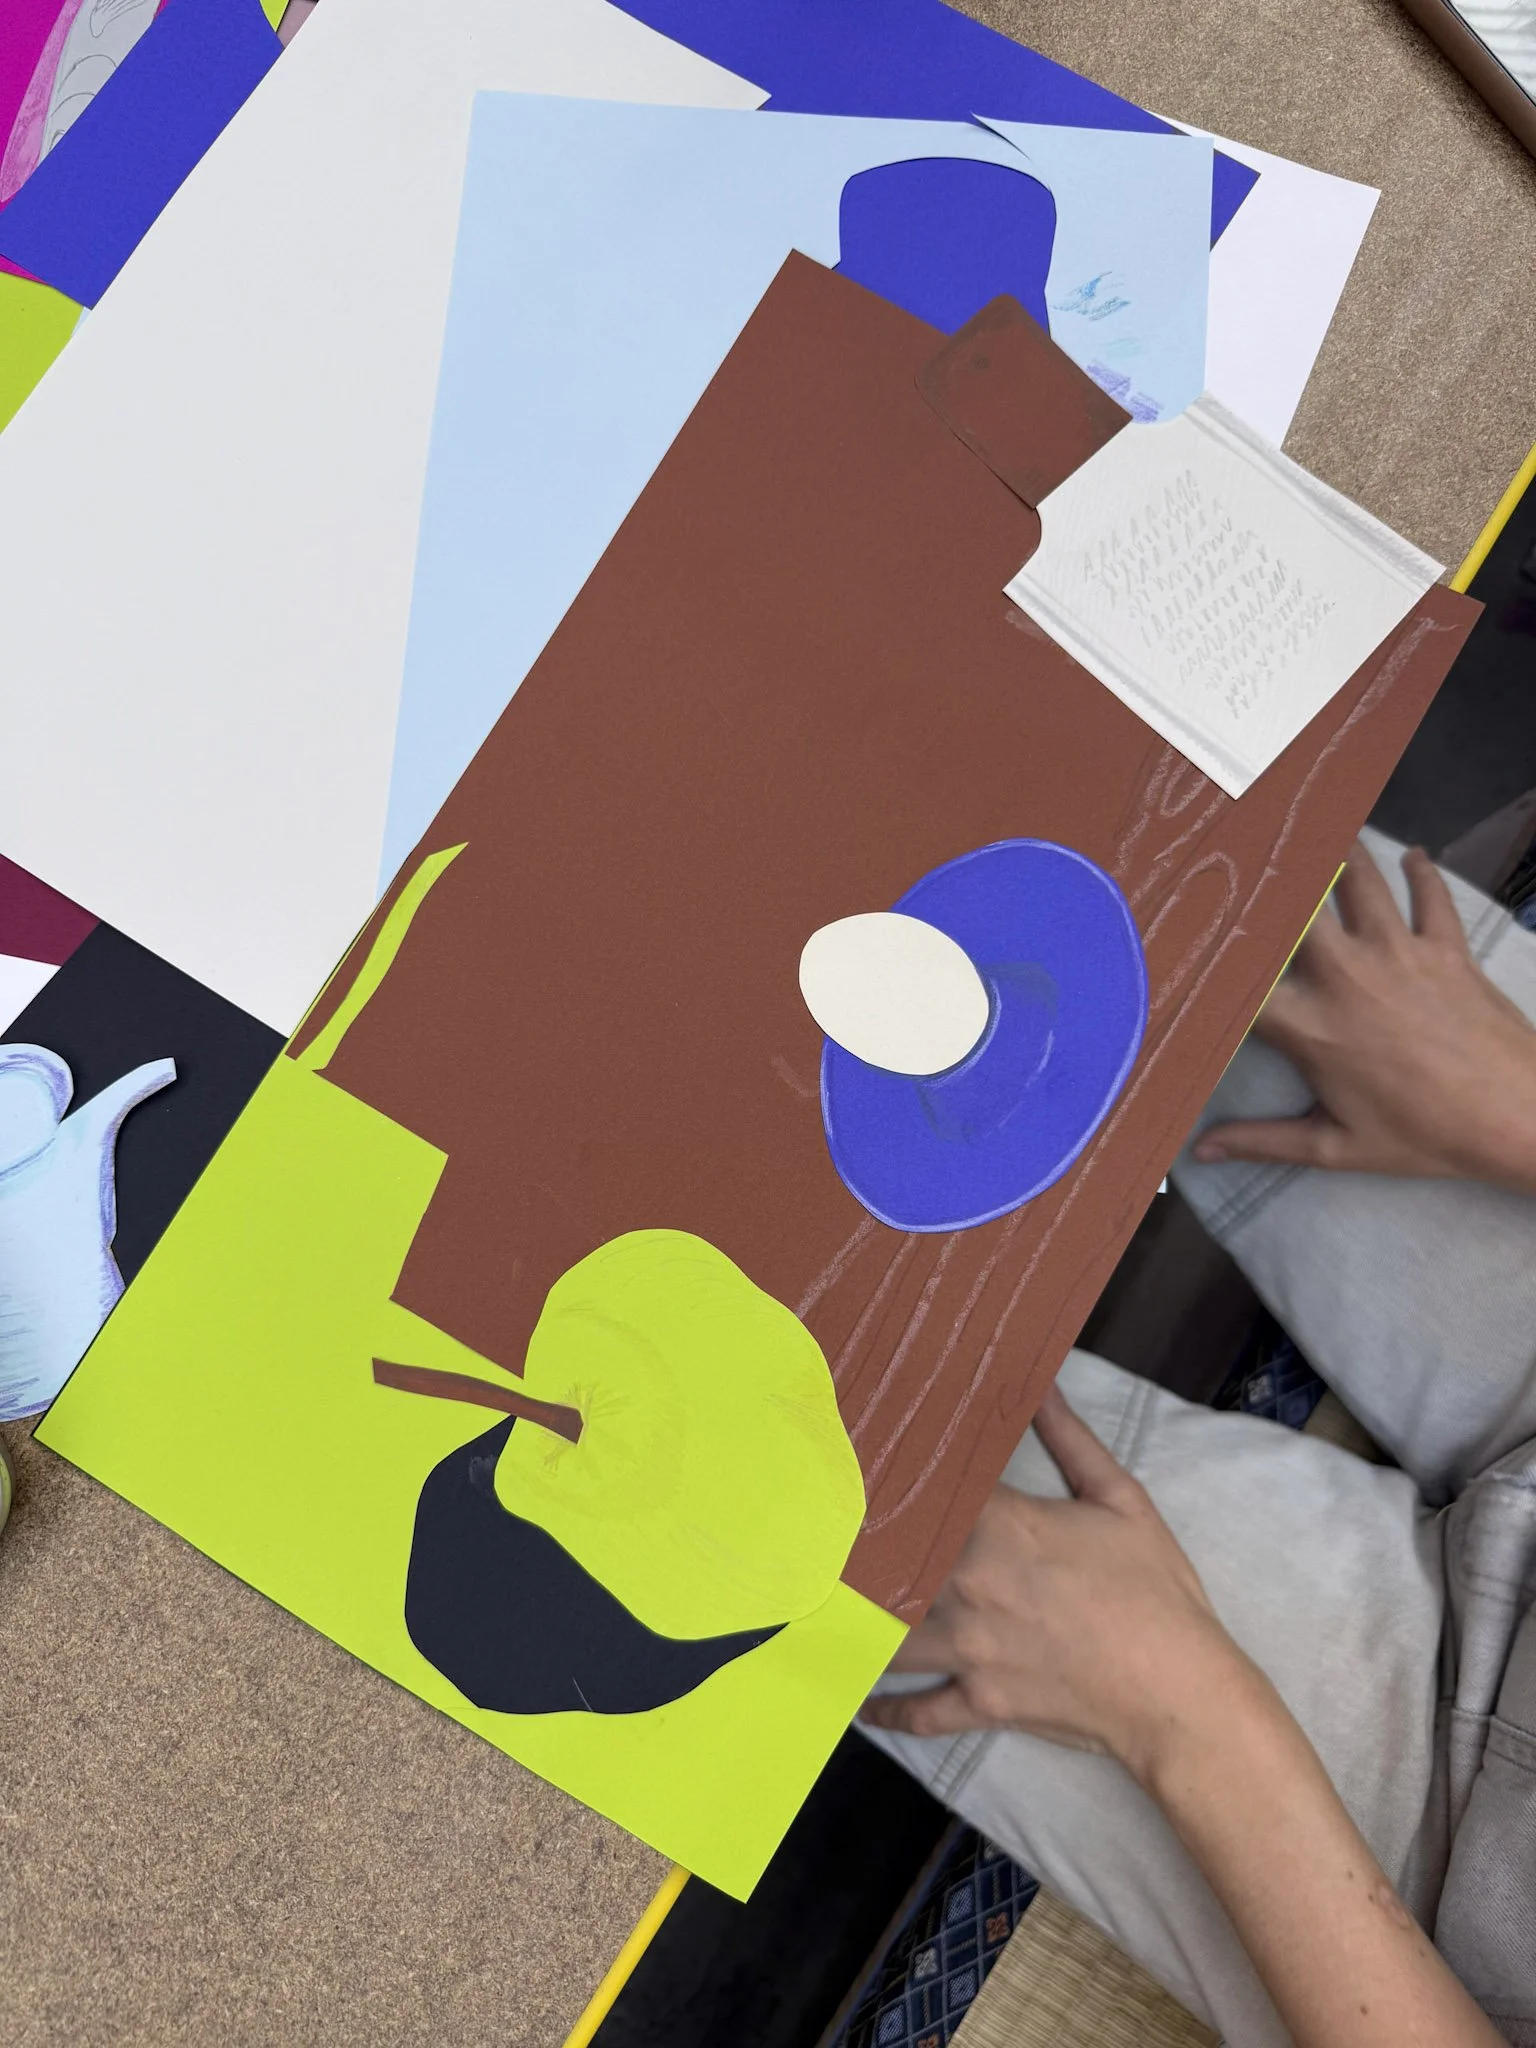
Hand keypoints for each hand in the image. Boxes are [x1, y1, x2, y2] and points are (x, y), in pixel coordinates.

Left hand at [864, 1383, 1504, 2047]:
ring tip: (816, 1607)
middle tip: (811, 1527)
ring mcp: (967, 1650)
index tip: (853, 1453)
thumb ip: (1071, 1439)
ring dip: (852, 1624)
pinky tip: (860, 1703)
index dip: (888, 1470)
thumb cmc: (1155, 1592)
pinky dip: (888, 1710)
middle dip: (853, 1545)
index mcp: (999, 1528)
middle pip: (888, 1561)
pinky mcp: (978, 1703)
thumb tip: (1042, 1382)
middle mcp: (967, 1587)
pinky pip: (919, 1712)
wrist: (1178, 1693)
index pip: (925, 1491)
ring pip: (885, 1637)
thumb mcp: (1120, 1500)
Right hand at [1193, 843, 1535, 1193]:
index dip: (1205, 957)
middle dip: (1266, 876)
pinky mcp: (1446, 949)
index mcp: (1309, 1027)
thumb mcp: (1335, 1148)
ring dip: (1338, 851)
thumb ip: (1261, 1142)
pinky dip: (1421, 872)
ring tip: (1320, 824)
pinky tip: (1413, 855)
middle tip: (1245, 850)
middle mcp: (1346, 977)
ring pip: (1359, 883)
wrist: (1517, 1117)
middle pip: (1294, 908)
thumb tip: (1201, 1151)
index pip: (1239, 983)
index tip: (1179, 935)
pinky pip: (1430, 897)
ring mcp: (1399, 955)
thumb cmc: (1425, 1137)